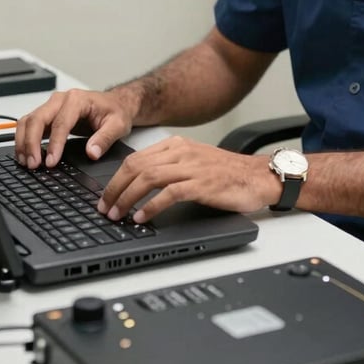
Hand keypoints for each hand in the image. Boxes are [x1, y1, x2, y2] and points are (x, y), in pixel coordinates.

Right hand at [14, 88, 134, 169]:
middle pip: (37, 119)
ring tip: (26, 162)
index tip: (51, 162)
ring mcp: (51, 106)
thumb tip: (92, 153)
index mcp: (77, 100)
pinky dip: (24, 139)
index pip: (60, 123)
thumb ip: (105, 138)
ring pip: (28, 121)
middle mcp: (60, 100)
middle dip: (31, 143)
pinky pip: (29, 124)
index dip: (54, 144)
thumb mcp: (118, 125)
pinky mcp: (47, 114)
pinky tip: (25, 155)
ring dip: (23, 142)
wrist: (114, 103)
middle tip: (33, 164)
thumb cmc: (115, 111)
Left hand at [96, 135, 281, 221]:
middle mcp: (181, 153)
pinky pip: (169, 193)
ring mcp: (192, 167)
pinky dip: (151, 206)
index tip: (106, 196)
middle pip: (136, 166)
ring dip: (127, 198)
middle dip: (115, 189)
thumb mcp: (194, 162)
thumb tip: (139, 186)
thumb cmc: (228, 173)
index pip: (135, 158)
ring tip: (118, 215)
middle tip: (105, 208)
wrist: (258, 176)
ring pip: (148, 178)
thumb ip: (170, 167)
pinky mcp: (202, 184)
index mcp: (176, 145)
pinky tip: (142, 217)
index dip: (115, 178)